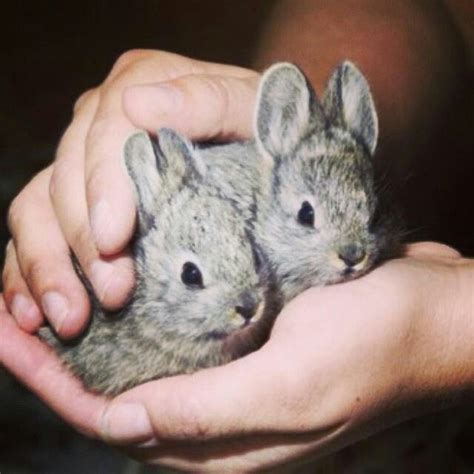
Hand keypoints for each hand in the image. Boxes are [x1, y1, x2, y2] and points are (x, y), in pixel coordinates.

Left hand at [1, 242, 470, 470]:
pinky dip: (137, 316)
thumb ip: (211, 413)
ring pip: (142, 365)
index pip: (113, 421)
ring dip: (92, 338)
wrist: (431, 312)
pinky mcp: (249, 342)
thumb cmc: (378, 343)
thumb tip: (123, 423)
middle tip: (12, 313)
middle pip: (116, 395)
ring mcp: (236, 377)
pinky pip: (178, 336)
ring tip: (47, 299)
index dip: (54, 385)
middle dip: (58, 361)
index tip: (11, 338)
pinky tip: (117, 287)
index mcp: (228, 441)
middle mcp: (223, 416)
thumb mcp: (297, 384)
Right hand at [2, 50, 258, 337]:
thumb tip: (139, 103)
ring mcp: (87, 160)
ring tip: (67, 318)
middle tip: (112, 297)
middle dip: (84, 244)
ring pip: (39, 209)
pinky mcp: (80, 198)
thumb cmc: (263, 129)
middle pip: (68, 179)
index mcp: (142, 84)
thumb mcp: (252, 110)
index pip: (106, 135)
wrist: (263, 144)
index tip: (114, 239)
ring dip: (47, 267)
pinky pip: (36, 231)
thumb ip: (208, 101)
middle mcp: (102, 120)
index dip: (104, 187)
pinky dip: (29, 272)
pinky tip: (35, 311)